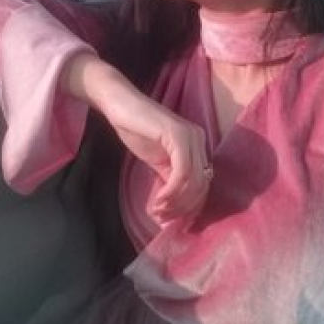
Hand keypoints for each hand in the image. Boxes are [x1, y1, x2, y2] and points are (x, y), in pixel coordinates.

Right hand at [101, 83, 212, 222]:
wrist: (120, 105)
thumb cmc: (136, 130)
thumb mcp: (158, 160)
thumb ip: (171, 180)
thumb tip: (176, 211)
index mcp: (198, 145)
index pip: (203, 183)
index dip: (189, 206)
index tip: (170, 218)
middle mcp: (199, 139)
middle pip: (202, 185)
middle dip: (183, 207)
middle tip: (162, 217)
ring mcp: (191, 136)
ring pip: (194, 182)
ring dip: (176, 203)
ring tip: (158, 210)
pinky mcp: (179, 136)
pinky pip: (182, 173)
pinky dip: (171, 192)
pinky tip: (158, 199)